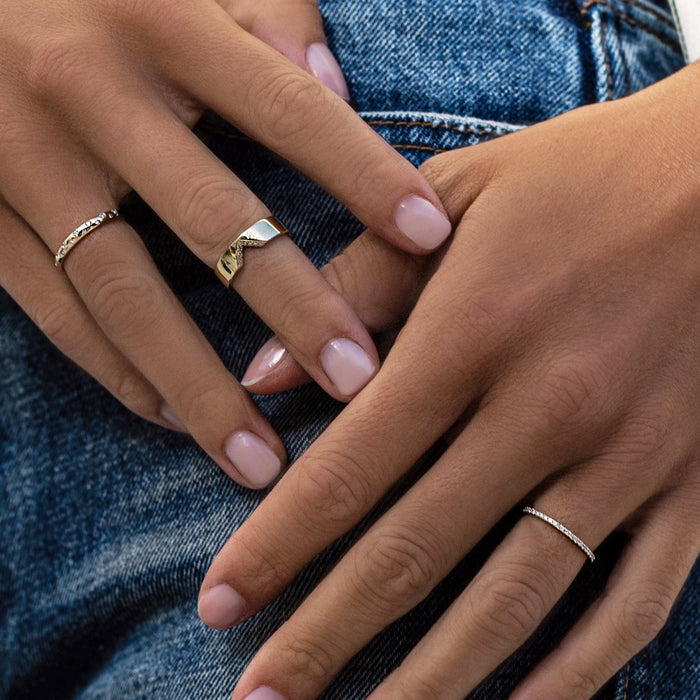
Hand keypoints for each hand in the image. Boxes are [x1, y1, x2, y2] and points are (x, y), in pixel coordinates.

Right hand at [0, 0, 451, 488]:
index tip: (430, 239)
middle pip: (211, 217)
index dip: (363, 176)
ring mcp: (22, 159)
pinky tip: (173, 417)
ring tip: (263, 463)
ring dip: (199, 386)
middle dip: (294, 305)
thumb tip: (333, 85)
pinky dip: (118, 371)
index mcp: (157, 19)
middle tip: (359, 382)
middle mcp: (88, 90)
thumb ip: (265, 13)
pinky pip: (55, 311)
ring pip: (123, 291)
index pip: (287, 109)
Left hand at [198, 62, 699, 697]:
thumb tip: (266, 373)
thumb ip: (359, 282)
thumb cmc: (583, 176)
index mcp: (474, 333)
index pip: (352, 468)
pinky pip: (633, 602)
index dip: (277, 546)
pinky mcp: (693, 484)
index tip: (220, 604)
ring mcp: (626, 458)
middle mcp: (544, 411)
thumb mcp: (457, 195)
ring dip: (432, 680)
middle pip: (414, 553)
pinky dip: (576, 672)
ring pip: (514, 601)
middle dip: (326, 636)